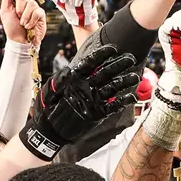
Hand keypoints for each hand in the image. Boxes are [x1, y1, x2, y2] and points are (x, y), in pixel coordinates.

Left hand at [0, 0, 46, 46]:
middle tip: (17, 17)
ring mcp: (34, 8)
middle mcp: (25, 3)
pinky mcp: (41, 14)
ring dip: (25, 17)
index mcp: (15, 1)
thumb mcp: (5, 12)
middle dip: (18, 9)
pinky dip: (32, 20)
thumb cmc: (12, 27)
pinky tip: (30, 26)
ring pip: (31, 4)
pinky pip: (37, 12)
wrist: (20, 41)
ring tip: (23, 24)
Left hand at [19, 45, 139, 159]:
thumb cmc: (45, 110)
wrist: (48, 131)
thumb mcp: (47, 93)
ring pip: (112, 87)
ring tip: (135, 77)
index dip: (101, 55)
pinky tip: (132, 97)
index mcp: (76, 78)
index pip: (91, 63)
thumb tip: (67, 70)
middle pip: (106, 72)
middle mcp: (87, 86)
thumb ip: (58, 82)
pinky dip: (122, 101)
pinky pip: (113, 106)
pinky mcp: (98, 112)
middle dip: (118, 65)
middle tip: (130, 59)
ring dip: (124, 82)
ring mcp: (94, 99)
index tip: (113, 48)